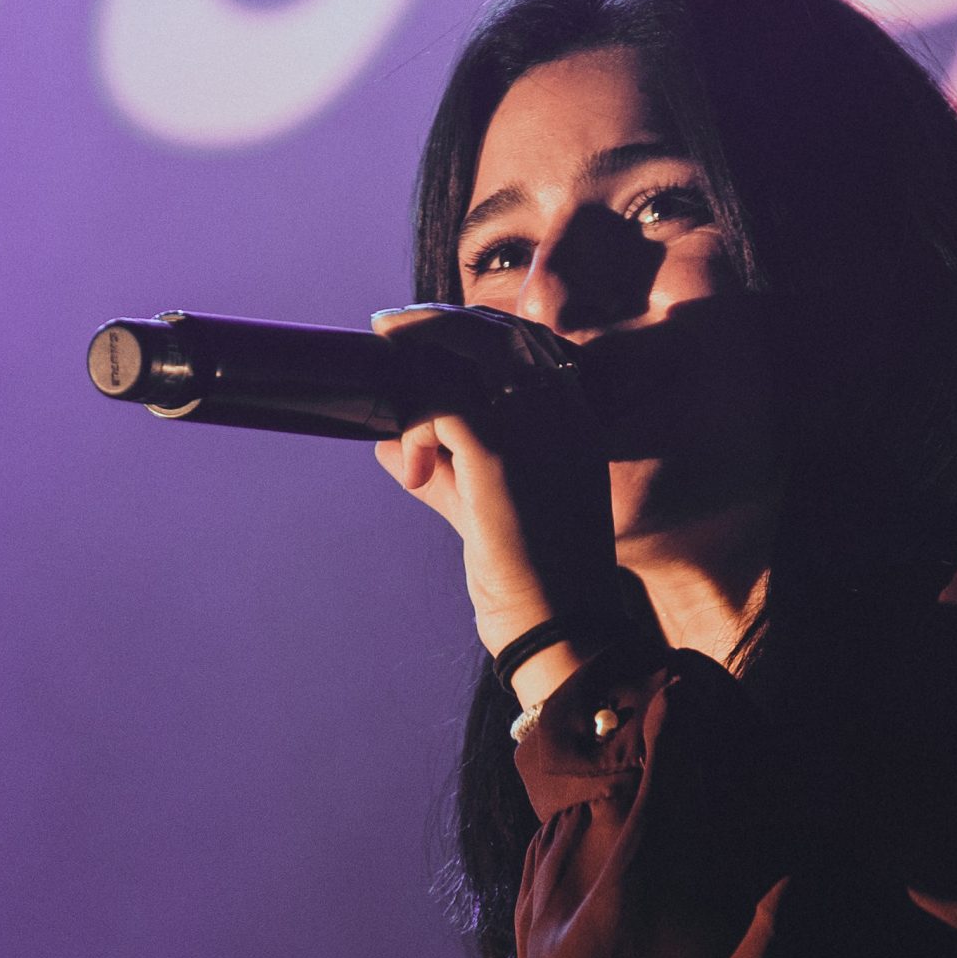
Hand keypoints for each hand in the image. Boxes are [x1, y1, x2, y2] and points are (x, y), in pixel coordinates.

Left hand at [371, 305, 622, 675]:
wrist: (562, 634)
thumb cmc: (533, 586)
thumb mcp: (487, 516)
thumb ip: (444, 477)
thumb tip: (386, 447)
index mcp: (577, 424)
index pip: (528, 342)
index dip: (473, 327)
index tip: (424, 330)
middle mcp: (564, 416)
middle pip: (495, 333)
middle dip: (434, 324)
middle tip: (386, 328)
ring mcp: (536, 431)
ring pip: (464, 354)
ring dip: (414, 362)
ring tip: (379, 377)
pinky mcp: (501, 457)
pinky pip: (439, 404)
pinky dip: (413, 424)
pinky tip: (411, 467)